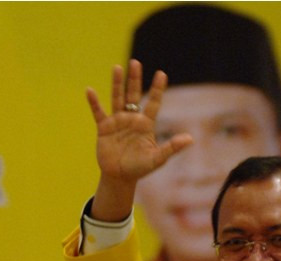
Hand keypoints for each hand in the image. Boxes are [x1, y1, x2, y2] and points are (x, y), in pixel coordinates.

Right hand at [86, 60, 192, 220]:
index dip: (157, 89)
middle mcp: (132, 119)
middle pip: (133, 94)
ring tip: (117, 68)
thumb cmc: (140, 168)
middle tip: (135, 63)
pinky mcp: (104, 128)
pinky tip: (90, 91)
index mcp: (146, 124)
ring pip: (117, 98)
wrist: (119, 177)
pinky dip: (94, 102)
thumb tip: (190, 139)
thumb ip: (171, 148)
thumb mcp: (157, 159)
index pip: (154, 102)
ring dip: (117, 84)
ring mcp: (117, 121)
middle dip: (135, 79)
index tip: (161, 74)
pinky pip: (99, 112)